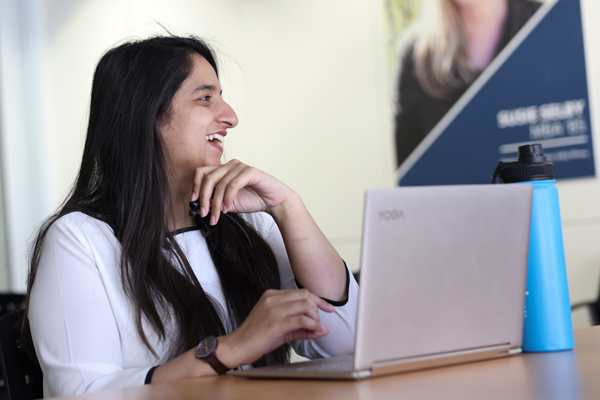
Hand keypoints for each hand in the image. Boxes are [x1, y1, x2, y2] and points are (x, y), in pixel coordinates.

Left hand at [191, 159, 296, 224]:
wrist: (274, 202)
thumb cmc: (253, 200)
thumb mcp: (228, 203)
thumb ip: (215, 202)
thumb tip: (199, 206)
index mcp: (223, 170)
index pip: (201, 172)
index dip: (195, 186)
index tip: (194, 201)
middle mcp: (230, 165)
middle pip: (207, 177)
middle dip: (204, 198)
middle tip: (204, 213)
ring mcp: (240, 166)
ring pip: (220, 183)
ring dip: (216, 202)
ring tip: (218, 215)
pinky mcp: (250, 171)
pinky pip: (233, 185)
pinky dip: (227, 198)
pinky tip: (227, 208)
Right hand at [217, 288, 334, 367]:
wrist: (237, 346)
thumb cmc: (256, 337)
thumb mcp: (279, 327)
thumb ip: (301, 326)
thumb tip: (323, 329)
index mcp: (272, 295)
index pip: (301, 292)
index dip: (318, 300)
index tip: (329, 308)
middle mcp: (273, 299)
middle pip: (305, 296)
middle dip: (317, 309)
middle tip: (318, 322)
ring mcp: (274, 310)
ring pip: (306, 306)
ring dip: (315, 318)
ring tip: (314, 328)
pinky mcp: (276, 323)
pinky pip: (302, 320)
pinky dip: (312, 326)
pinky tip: (314, 332)